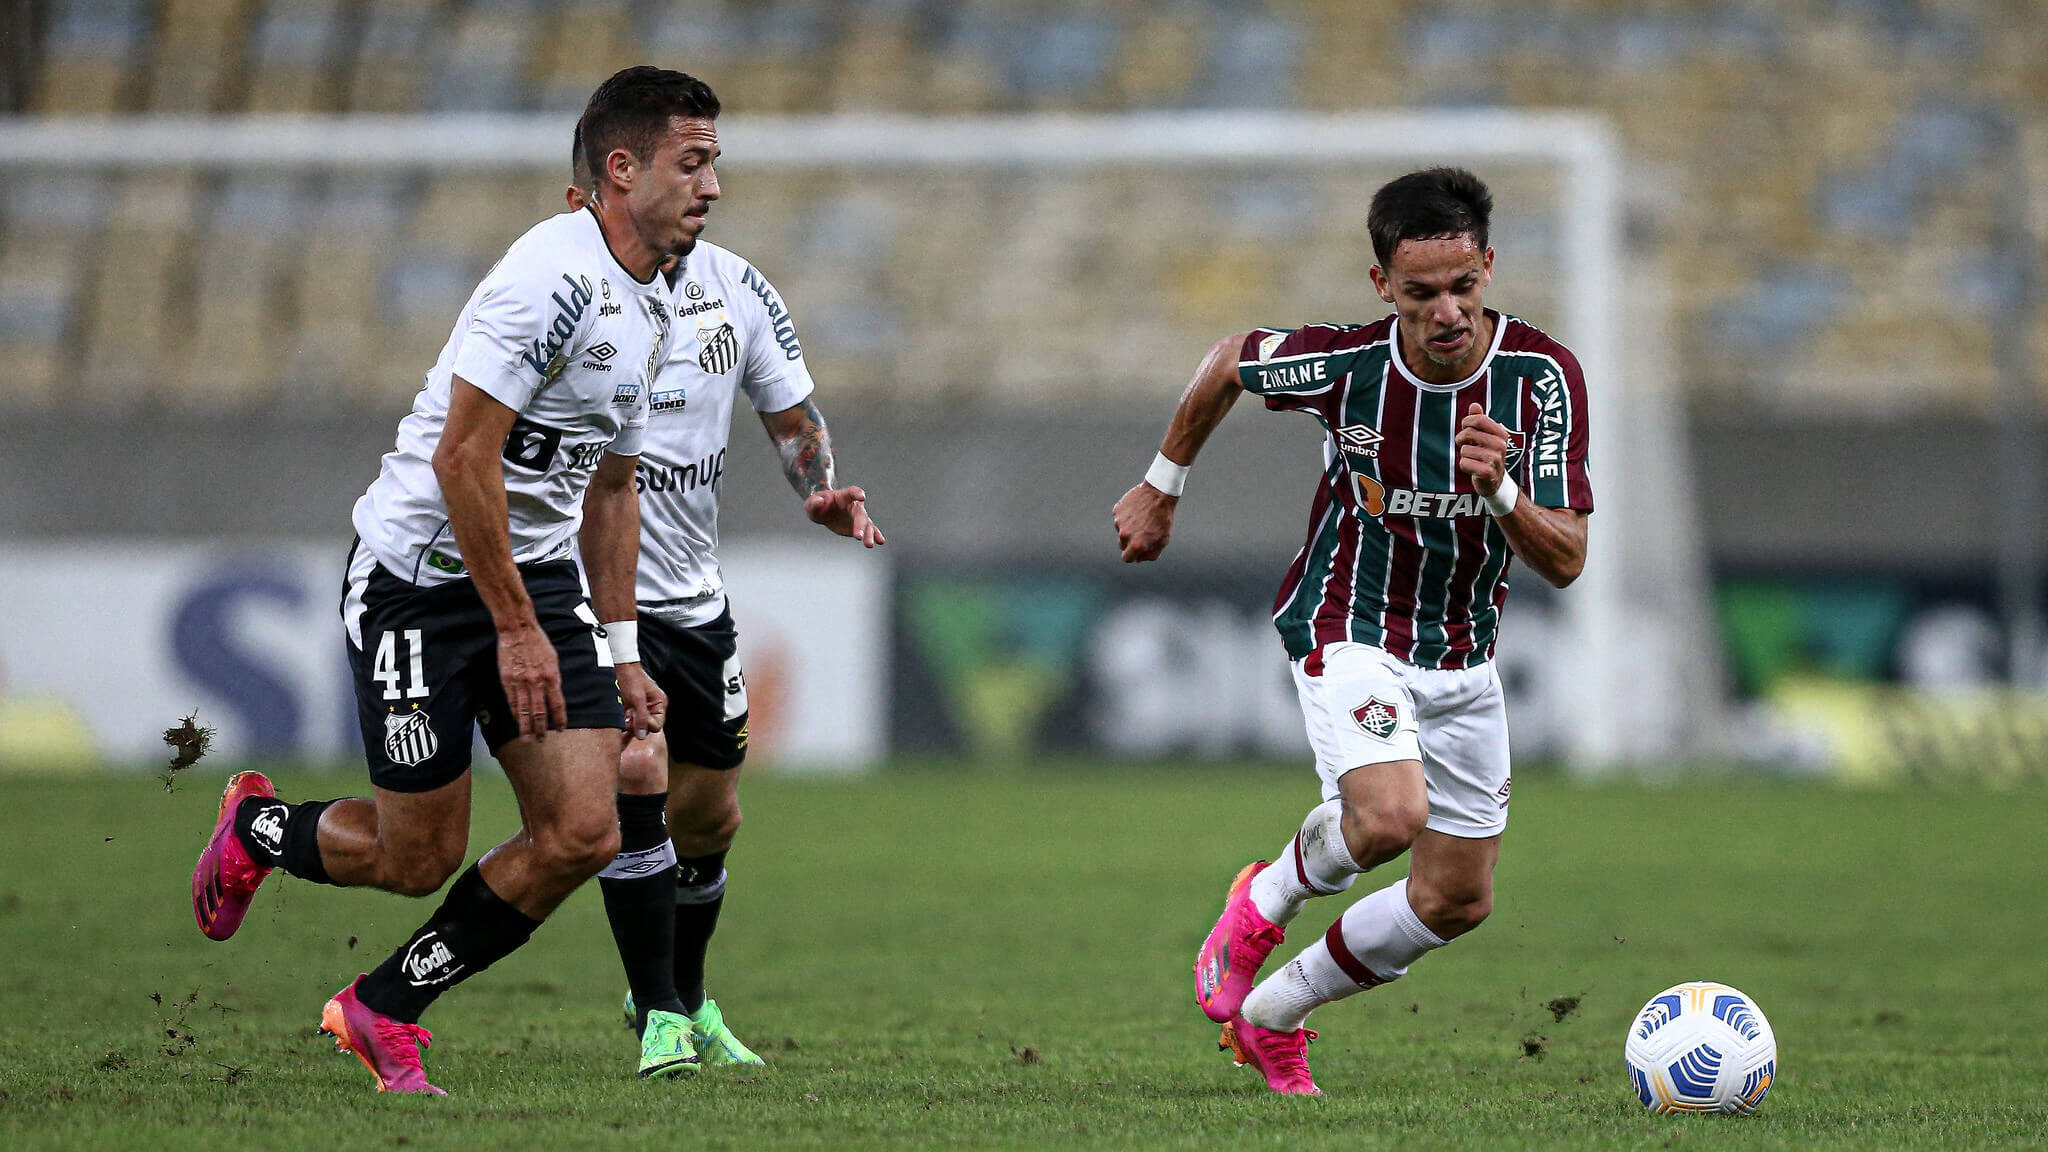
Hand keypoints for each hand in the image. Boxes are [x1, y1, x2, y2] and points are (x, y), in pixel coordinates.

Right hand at [497, 623, 565, 740]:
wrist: (518, 630)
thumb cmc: (538, 642)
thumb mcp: (553, 659)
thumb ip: (554, 677)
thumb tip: (555, 693)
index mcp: (552, 676)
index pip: (558, 703)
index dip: (559, 718)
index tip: (560, 729)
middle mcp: (537, 682)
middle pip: (540, 711)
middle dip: (541, 727)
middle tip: (541, 740)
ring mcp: (521, 682)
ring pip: (524, 710)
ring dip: (526, 726)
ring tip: (526, 738)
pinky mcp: (507, 680)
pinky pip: (512, 701)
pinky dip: (515, 713)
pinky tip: (517, 721)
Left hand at [615, 662, 665, 743]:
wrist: (620, 667)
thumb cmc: (631, 678)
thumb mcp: (637, 698)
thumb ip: (642, 717)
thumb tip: (642, 736)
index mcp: (660, 704)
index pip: (657, 725)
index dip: (646, 725)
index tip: (636, 717)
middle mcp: (653, 707)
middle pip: (647, 726)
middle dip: (637, 723)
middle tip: (629, 714)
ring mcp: (643, 708)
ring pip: (638, 725)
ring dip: (630, 722)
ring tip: (625, 712)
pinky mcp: (633, 709)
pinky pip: (631, 721)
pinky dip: (626, 720)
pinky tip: (622, 713)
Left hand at [805, 485, 885, 546]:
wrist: (825, 511)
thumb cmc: (819, 505)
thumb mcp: (811, 503)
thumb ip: (814, 502)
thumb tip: (820, 501)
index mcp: (844, 496)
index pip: (851, 492)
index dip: (856, 493)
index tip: (861, 496)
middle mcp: (854, 505)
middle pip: (860, 514)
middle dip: (860, 525)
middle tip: (858, 536)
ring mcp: (859, 516)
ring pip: (867, 524)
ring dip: (869, 534)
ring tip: (869, 544)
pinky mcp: (861, 526)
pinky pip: (870, 530)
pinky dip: (875, 535)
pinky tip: (880, 541)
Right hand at [1113, 481, 1176, 561]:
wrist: (1159, 493)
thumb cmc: (1163, 518)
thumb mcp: (1163, 540)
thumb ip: (1151, 554)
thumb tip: (1138, 559)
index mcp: (1136, 544)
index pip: (1126, 558)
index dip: (1132, 556)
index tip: (1136, 551)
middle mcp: (1125, 535)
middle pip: (1122, 544)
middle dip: (1130, 541)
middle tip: (1143, 531)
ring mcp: (1119, 522)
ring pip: (1121, 530)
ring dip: (1129, 527)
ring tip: (1142, 517)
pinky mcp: (1117, 510)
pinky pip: (1120, 517)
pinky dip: (1126, 515)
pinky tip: (1137, 509)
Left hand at [1455, 402, 1509, 495]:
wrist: (1493, 481)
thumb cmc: (1486, 455)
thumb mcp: (1484, 436)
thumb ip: (1479, 420)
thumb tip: (1474, 405)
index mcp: (1501, 434)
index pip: (1478, 419)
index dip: (1466, 422)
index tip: (1466, 428)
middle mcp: (1501, 445)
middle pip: (1468, 433)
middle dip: (1461, 439)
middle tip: (1465, 445)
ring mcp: (1495, 460)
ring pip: (1464, 450)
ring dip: (1464, 455)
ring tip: (1473, 459)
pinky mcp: (1488, 473)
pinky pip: (1464, 463)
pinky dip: (1464, 466)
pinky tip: (1473, 469)